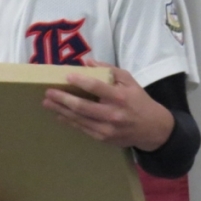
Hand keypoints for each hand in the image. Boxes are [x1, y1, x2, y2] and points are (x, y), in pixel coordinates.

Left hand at [42, 59, 173, 150]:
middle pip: (82, 107)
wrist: (153, 129)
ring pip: (79, 119)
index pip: (96, 88)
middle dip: (63, 99)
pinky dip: (69, 121)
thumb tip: (88, 63)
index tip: (66, 76)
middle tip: (48, 93)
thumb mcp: (129, 80)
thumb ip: (110, 70)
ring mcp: (107, 128)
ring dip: (61, 111)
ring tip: (47, 103)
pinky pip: (82, 129)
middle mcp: (113, 114)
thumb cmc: (139, 100)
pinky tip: (59, 115)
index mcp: (120, 97)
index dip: (80, 82)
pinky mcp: (104, 138)